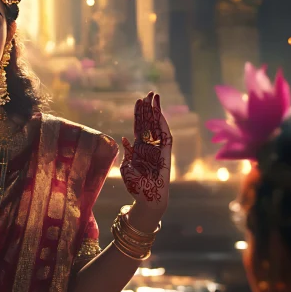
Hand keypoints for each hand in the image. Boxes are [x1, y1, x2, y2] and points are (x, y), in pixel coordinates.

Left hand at [120, 92, 171, 213]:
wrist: (147, 198)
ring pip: (157, 126)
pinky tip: (160, 113)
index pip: (139, 126)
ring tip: (155, 97)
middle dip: (148, 108)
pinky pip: (165, 136)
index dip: (139, 113)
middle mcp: (149, 145)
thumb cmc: (135, 186)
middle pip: (149, 122)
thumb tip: (124, 139)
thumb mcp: (126, 167)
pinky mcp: (166, 153)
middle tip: (149, 93)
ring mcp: (158, 148)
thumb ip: (127, 153)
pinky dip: (162, 125)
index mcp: (139, 147)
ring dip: (156, 112)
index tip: (138, 100)